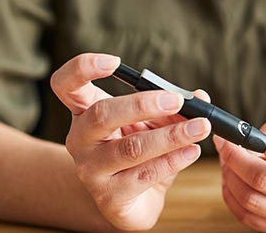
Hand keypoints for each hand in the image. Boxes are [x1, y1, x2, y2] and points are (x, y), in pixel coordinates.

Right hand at [51, 53, 211, 230]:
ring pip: (131, 148)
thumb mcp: (152, 124)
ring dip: (171, 135)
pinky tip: (191, 151)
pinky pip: (145, 174)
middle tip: (177, 101)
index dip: (84, 68)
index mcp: (84, 112)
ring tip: (200, 127)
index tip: (115, 62)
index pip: (66, 84)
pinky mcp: (110, 197)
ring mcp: (91, 171)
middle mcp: (80, 140)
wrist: (130, 202)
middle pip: (101, 114)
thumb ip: (171, 108)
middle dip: (142, 104)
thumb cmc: (138, 154)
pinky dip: (173, 160)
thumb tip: (199, 97)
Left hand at [214, 116, 265, 232]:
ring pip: (250, 199)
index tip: (265, 144)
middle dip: (236, 160)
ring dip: (229, 178)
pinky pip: (245, 215)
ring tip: (226, 163)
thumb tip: (248, 141)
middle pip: (265, 179)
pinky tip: (231, 180)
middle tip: (225, 145)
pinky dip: (231, 196)